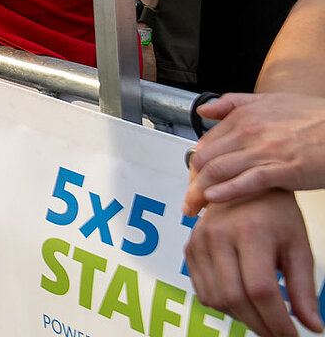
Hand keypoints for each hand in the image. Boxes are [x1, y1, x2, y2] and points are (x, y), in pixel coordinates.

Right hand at [185, 189, 323, 336]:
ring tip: (265, 319)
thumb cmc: (276, 213)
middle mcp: (217, 235)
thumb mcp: (298, 246)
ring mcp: (199, 241)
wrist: (241, 182)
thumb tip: (312, 326)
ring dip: (243, 318)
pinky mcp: (190, 248)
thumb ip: (304, 288)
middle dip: (261, 326)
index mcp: (250, 231)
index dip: (278, 321)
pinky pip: (204, 292)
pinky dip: (225, 307)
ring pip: (217, 299)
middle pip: (236, 298)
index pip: (262, 290)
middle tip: (280, 335)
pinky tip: (245, 303)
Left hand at [187, 93, 324, 213]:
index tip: (191, 181)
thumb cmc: (311, 117)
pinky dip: (227, 192)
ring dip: (200, 192)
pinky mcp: (284, 169)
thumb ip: (232, 104)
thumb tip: (204, 110)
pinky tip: (213, 200)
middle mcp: (249, 131)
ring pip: (220, 171)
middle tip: (187, 201)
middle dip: (191, 183)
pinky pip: (248, 181)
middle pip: (205, 159)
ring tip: (193, 208)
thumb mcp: (269, 101)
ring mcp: (265, 150)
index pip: (204, 144)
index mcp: (242, 116)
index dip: (193, 167)